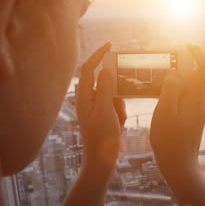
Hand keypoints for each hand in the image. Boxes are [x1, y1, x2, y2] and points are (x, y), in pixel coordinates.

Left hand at [77, 42, 126, 171]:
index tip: (110, 45)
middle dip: (116, 93)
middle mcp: (88, 100)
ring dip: (120, 107)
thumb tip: (106, 69)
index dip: (98, 55)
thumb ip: (106, 88)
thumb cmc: (102, 137)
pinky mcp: (103, 116)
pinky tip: (119, 127)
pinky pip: (116, 106)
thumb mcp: (106, 110)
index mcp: (84, 97)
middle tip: (118, 108)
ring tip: (118, 122)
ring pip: (113, 96)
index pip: (89, 68)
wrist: (102, 161)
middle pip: (105, 83)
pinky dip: (120, 114)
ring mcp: (96, 108)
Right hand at [150, 44, 204, 177]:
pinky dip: (176, 91)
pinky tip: (162, 96)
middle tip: (163, 62)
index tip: (186, 46)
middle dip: (182, 65)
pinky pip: (186, 97)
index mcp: (196, 97)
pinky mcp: (194, 117)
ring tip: (158, 80)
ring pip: (190, 86)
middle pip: (197, 75)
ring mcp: (199, 110)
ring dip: (177, 78)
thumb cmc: (170, 140)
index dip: (199, 52)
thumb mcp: (165, 112)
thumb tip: (175, 72)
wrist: (179, 165)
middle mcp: (201, 101)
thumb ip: (171, 89)